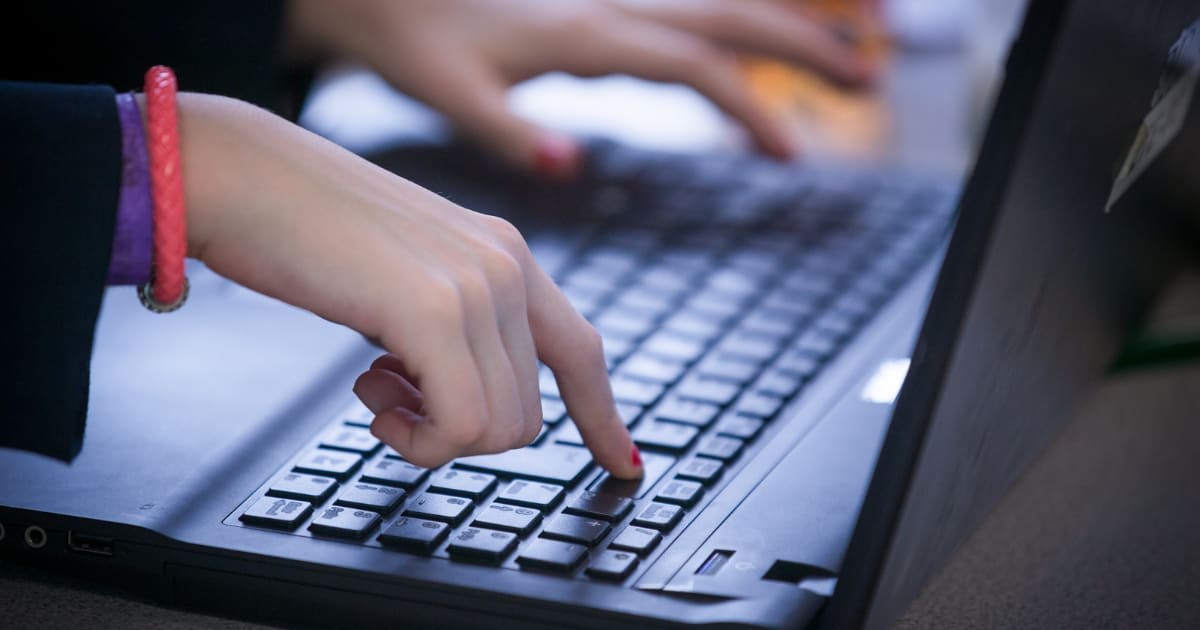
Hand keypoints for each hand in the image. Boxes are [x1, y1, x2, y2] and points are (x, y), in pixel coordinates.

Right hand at [178, 93, 641, 477]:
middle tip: (393, 396)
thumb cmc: (304, 224)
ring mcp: (477, 287)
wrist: (241, 173)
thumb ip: (452, 321)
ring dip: (431, 434)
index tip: (624, 462)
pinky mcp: (435, 311)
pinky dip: (417, 441)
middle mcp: (505, 267)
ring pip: (497, 429)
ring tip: (374, 387)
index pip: (582, 350)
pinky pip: (460, 427)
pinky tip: (373, 401)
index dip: (603, 416)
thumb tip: (459, 396)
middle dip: (461, 430)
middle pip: (527, 413)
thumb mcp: (407, 273)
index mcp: (505, 253)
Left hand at [287, 0, 874, 177]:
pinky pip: (688, 7)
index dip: (749, 105)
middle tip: (870, 75)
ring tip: (854, 42)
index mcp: (585, 33)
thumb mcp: (450, 94)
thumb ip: (513, 133)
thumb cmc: (409, 39)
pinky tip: (765, 35)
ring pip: (718, 1)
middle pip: (730, 14)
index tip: (789, 153)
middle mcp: (610, 5)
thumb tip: (572, 166)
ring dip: (787, 20)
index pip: (692, 65)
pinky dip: (739, 18)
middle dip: (805, 44)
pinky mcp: (600, 5)